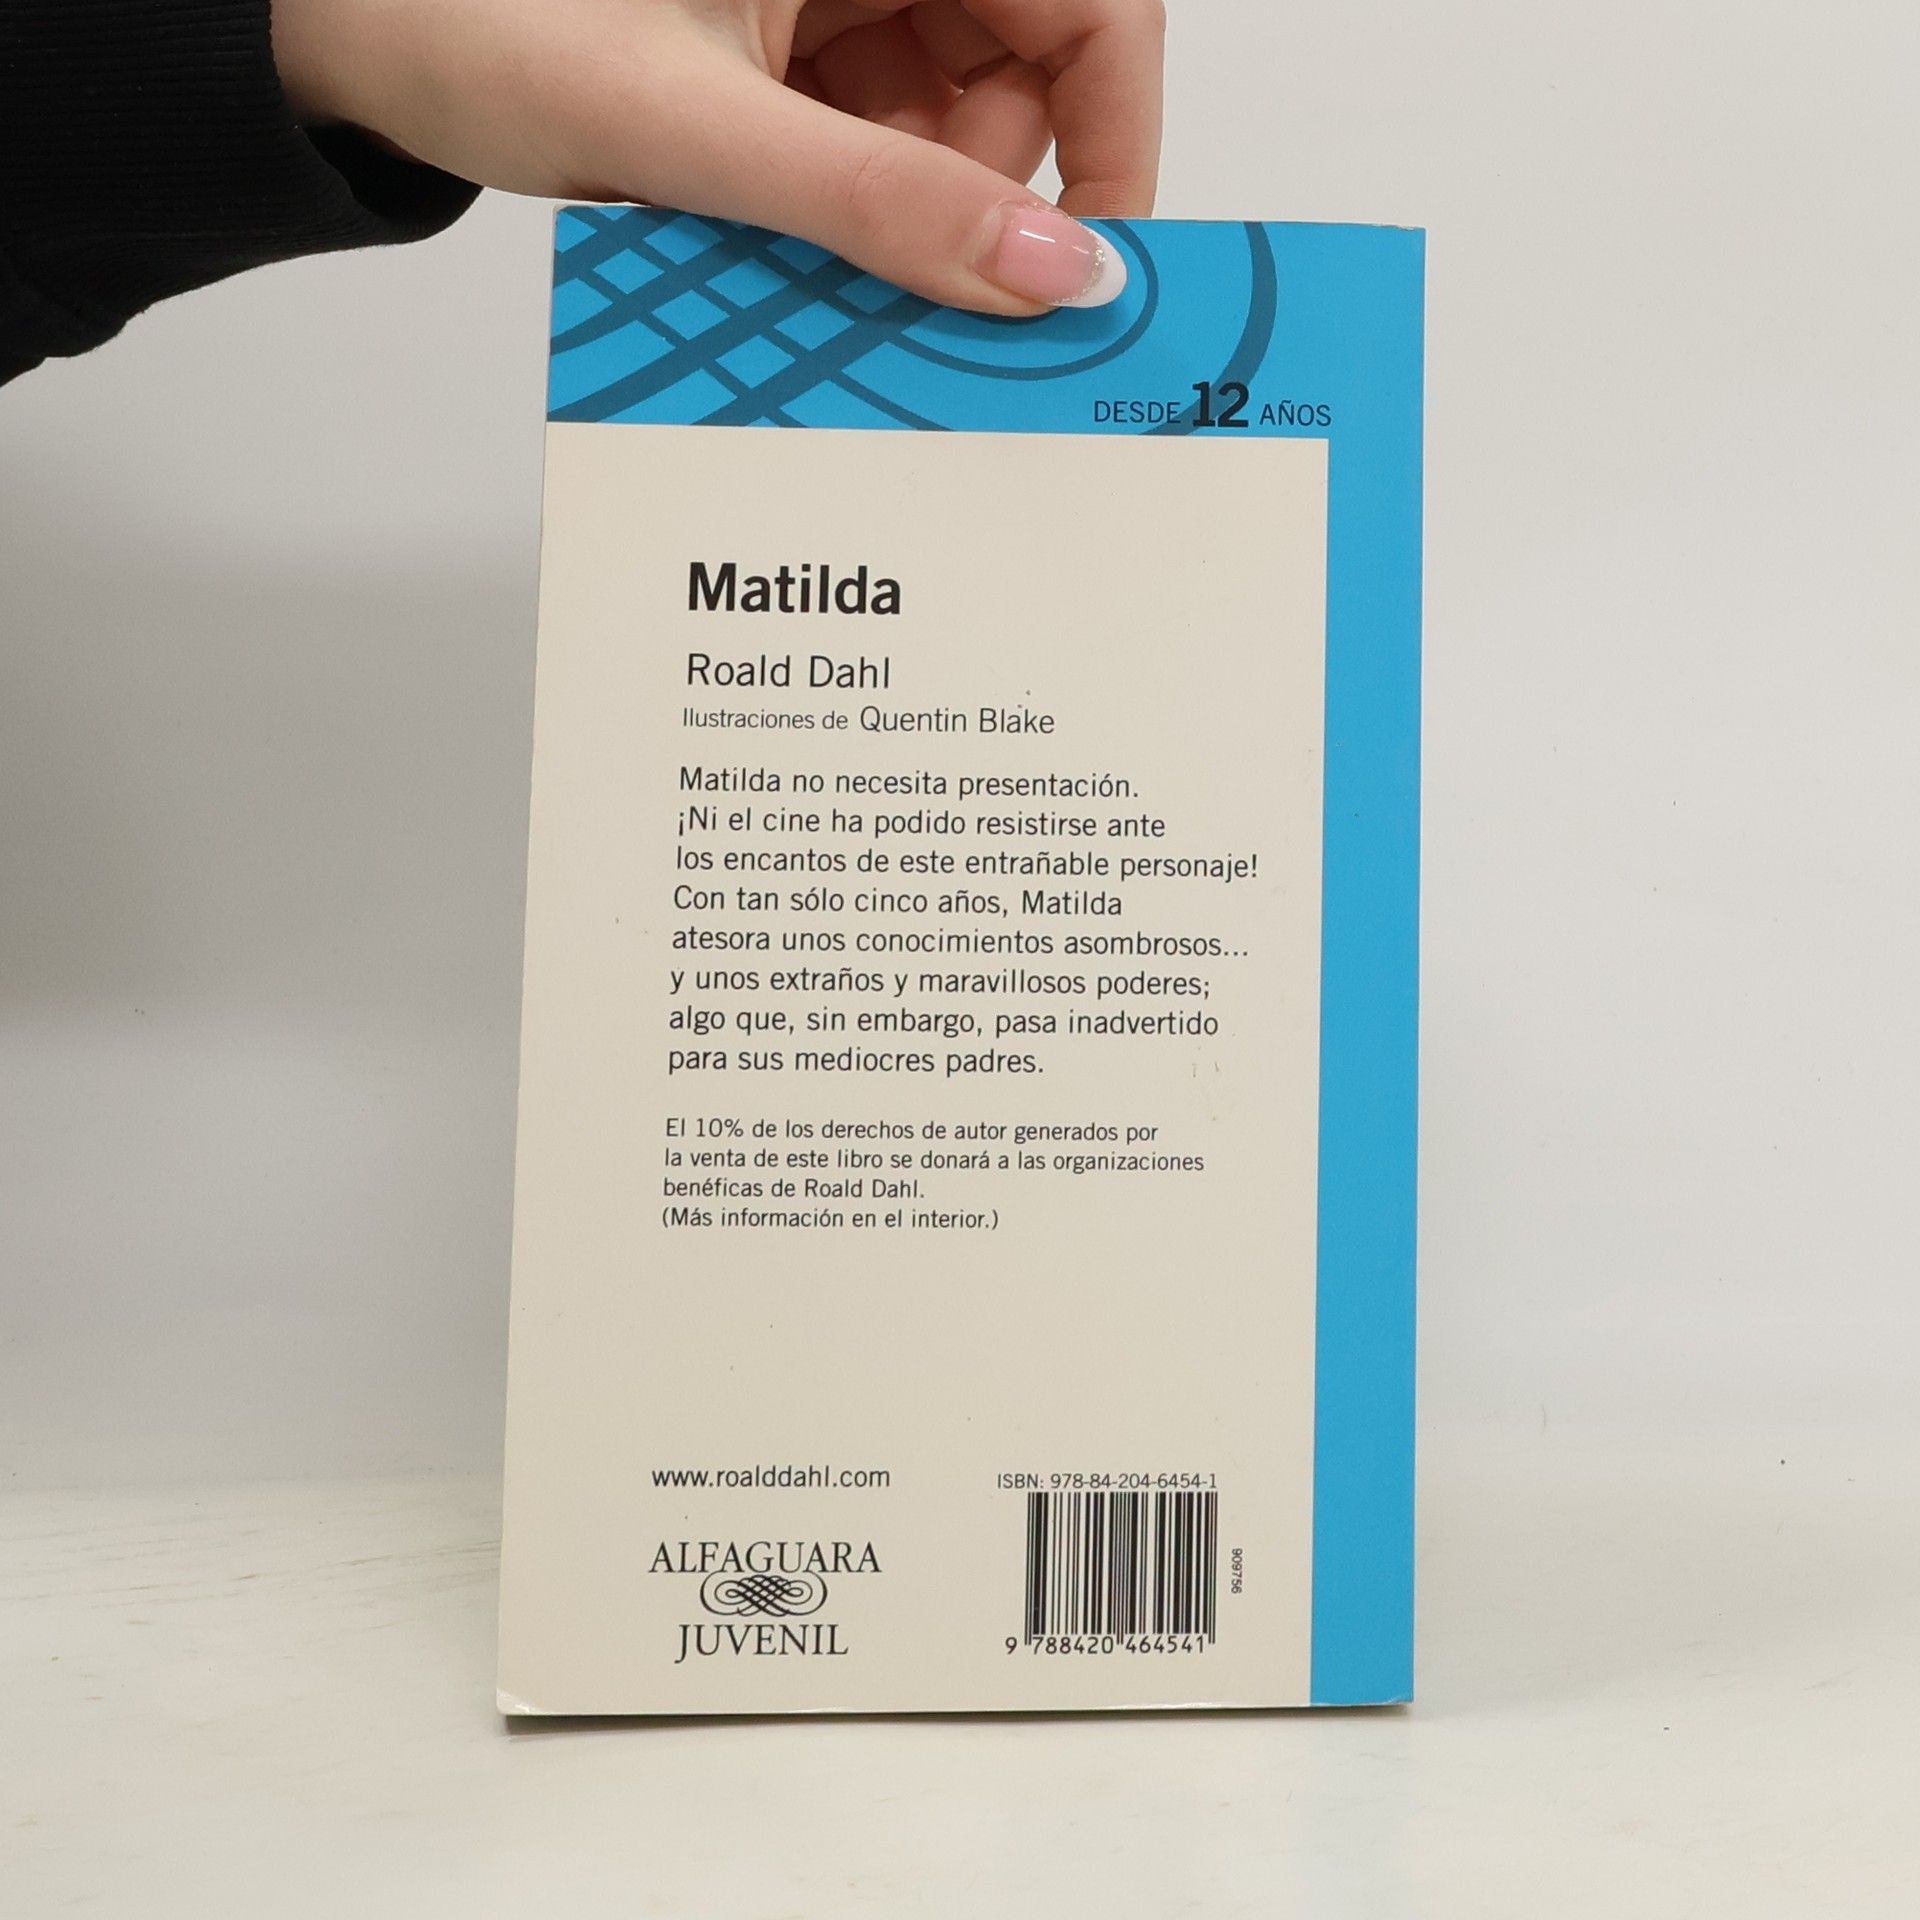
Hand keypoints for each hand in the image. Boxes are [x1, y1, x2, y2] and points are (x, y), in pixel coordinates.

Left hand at [272, 0, 1162, 312]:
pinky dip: (857, 216)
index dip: (1117, 138)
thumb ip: (883, 206)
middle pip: (1027, 75)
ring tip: (807, 264)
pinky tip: (788, 246)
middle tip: (917, 299)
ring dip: (910, 221)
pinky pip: (881, 145)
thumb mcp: (704, 130)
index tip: (1094, 270)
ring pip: (955, 125)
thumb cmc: (483, 21)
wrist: (359, 34)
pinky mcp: (795, 53)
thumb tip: (1051, 277)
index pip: (1091, 4)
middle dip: (985, 201)